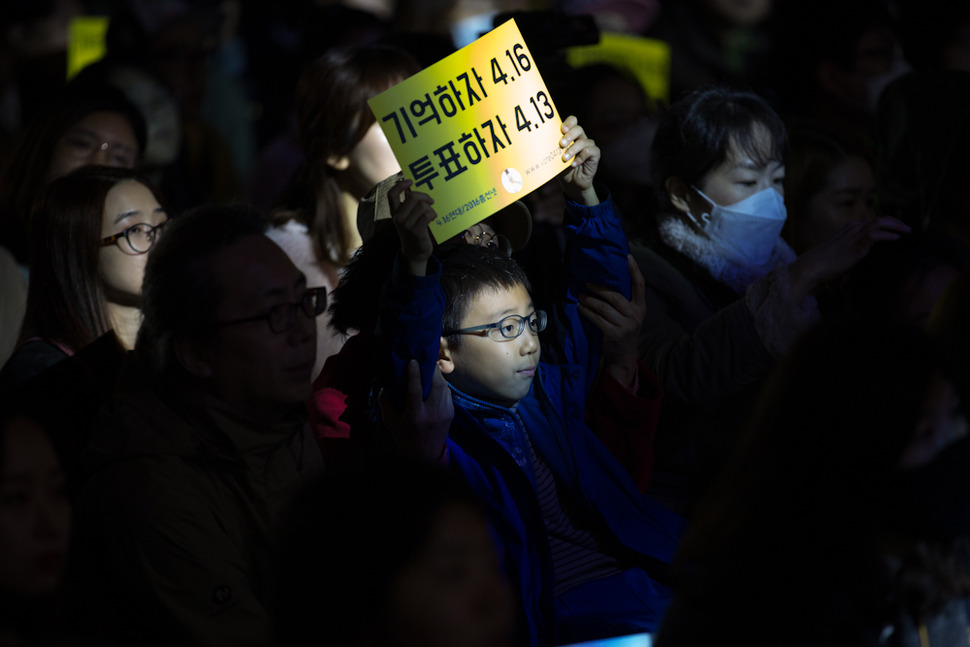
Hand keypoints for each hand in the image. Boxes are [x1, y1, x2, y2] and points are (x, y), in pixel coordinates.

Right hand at [379, 359, 452, 461]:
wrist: (425, 454)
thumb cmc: (404, 436)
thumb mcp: (390, 421)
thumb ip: (385, 402)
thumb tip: (385, 384)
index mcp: (415, 416)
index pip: (416, 390)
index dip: (414, 373)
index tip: (413, 361)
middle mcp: (432, 413)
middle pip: (436, 384)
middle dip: (432, 369)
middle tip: (425, 360)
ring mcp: (444, 413)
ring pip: (444, 387)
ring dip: (438, 376)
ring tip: (430, 369)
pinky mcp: (451, 413)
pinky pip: (448, 393)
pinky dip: (442, 386)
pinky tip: (435, 383)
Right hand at [388, 178, 436, 275]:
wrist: (415, 253)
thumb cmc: (414, 232)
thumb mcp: (407, 218)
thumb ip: (408, 204)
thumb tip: (413, 187)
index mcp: (395, 213)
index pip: (392, 194)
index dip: (400, 185)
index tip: (410, 181)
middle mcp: (398, 218)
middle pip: (413, 197)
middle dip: (425, 196)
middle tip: (431, 201)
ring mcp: (406, 225)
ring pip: (423, 206)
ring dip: (430, 208)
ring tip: (431, 214)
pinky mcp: (416, 231)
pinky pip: (428, 215)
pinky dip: (433, 215)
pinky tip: (433, 219)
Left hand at [557, 115, 599, 205]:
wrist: (572, 183)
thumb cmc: (561, 168)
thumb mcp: (554, 159)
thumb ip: (550, 150)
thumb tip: (538, 145)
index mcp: (571, 135)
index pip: (573, 121)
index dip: (569, 122)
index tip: (562, 129)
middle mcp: (581, 138)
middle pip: (578, 129)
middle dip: (569, 135)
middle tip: (561, 144)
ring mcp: (588, 145)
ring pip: (583, 142)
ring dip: (572, 150)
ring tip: (564, 159)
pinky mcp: (595, 154)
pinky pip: (589, 151)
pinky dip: (580, 157)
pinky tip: (573, 164)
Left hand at [578, 255, 644, 386]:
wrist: (624, 357)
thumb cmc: (624, 331)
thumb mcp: (630, 316)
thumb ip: (624, 302)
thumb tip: (606, 282)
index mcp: (641, 307)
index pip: (640, 285)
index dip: (634, 270)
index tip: (627, 256)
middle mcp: (635, 315)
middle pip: (615, 295)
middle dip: (598, 288)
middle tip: (586, 283)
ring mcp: (625, 325)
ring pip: (603, 307)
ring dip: (589, 300)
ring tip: (580, 296)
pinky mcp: (614, 334)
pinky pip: (596, 318)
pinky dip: (586, 312)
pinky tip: (580, 308)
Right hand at [789, 216, 911, 302]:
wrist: (812, 267)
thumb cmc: (823, 265)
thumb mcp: (842, 256)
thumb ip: (853, 255)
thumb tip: (860, 266)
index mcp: (850, 229)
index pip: (875, 222)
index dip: (890, 225)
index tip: (900, 231)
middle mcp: (854, 228)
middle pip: (881, 219)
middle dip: (897, 222)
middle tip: (908, 229)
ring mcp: (855, 234)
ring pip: (881, 222)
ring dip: (897, 225)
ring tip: (908, 231)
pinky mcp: (856, 243)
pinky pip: (876, 234)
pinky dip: (888, 235)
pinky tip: (898, 238)